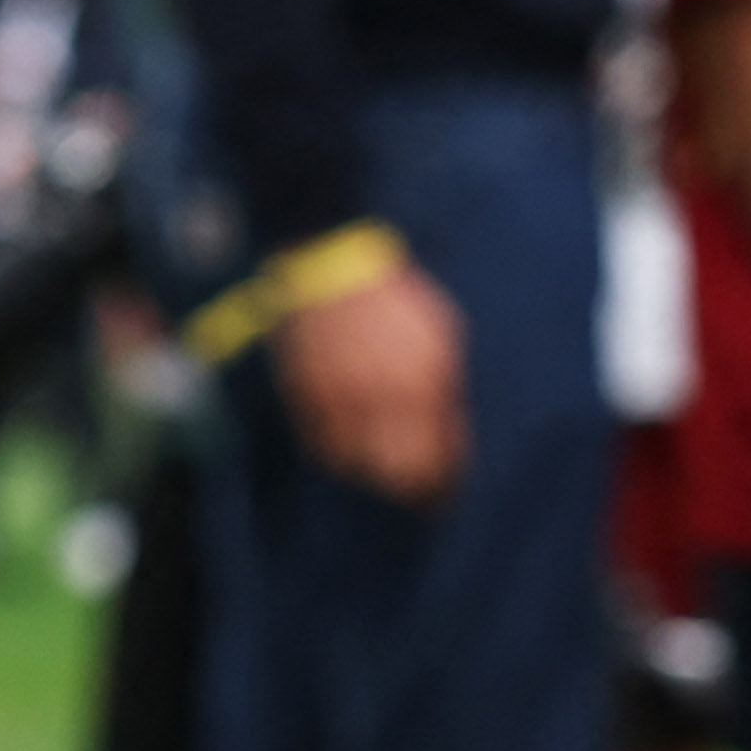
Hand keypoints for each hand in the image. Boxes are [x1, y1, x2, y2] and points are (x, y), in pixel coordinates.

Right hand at [274, 259, 468, 500]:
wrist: (331, 263)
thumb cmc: (397, 300)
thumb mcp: (439, 337)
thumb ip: (444, 390)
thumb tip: (448, 437)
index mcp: (419, 382)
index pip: (432, 460)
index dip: (440, 482)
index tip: (444, 487)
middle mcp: (375, 396)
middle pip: (390, 473)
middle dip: (405, 482)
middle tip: (413, 480)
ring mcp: (333, 396)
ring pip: (350, 465)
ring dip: (367, 468)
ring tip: (380, 457)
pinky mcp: (302, 392)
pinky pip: (318, 443)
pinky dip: (336, 450)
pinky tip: (350, 437)